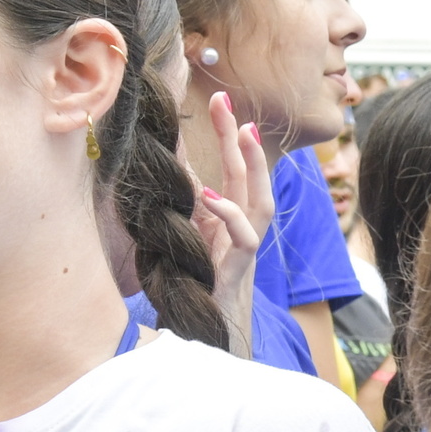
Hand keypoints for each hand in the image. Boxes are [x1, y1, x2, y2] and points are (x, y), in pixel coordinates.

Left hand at [193, 92, 273, 355]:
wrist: (204, 334)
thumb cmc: (194, 285)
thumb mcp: (183, 233)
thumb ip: (182, 199)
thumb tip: (171, 160)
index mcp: (229, 218)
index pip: (234, 168)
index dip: (229, 134)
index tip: (220, 97)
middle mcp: (242, 230)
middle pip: (250, 177)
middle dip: (241, 138)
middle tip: (229, 102)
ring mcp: (243, 249)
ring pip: (259, 202)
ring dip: (252, 167)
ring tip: (242, 134)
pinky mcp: (236, 270)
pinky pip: (244, 238)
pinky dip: (228, 214)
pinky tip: (209, 195)